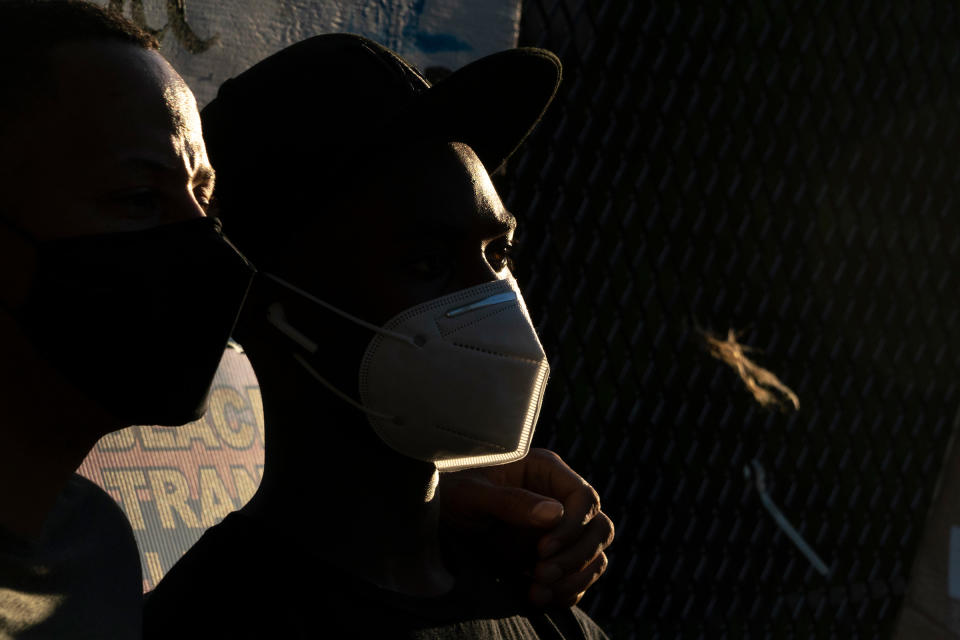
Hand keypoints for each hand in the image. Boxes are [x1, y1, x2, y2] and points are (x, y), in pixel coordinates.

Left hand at [439, 448, 613, 606]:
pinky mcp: (552, 556)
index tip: (543, 549)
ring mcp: (559, 529)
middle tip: (540, 574)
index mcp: (545, 471)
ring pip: (594, 555)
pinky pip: (578, 576)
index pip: (584, 498)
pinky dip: (566, 591)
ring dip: (574, 578)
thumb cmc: (450, 492)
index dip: (573, 526)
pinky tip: (537, 597)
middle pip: (598, 528)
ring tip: (537, 592)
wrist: (430, 520)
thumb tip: (554, 514)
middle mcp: (558, 498)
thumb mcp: (472, 494)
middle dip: (576, 556)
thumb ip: (510, 502)